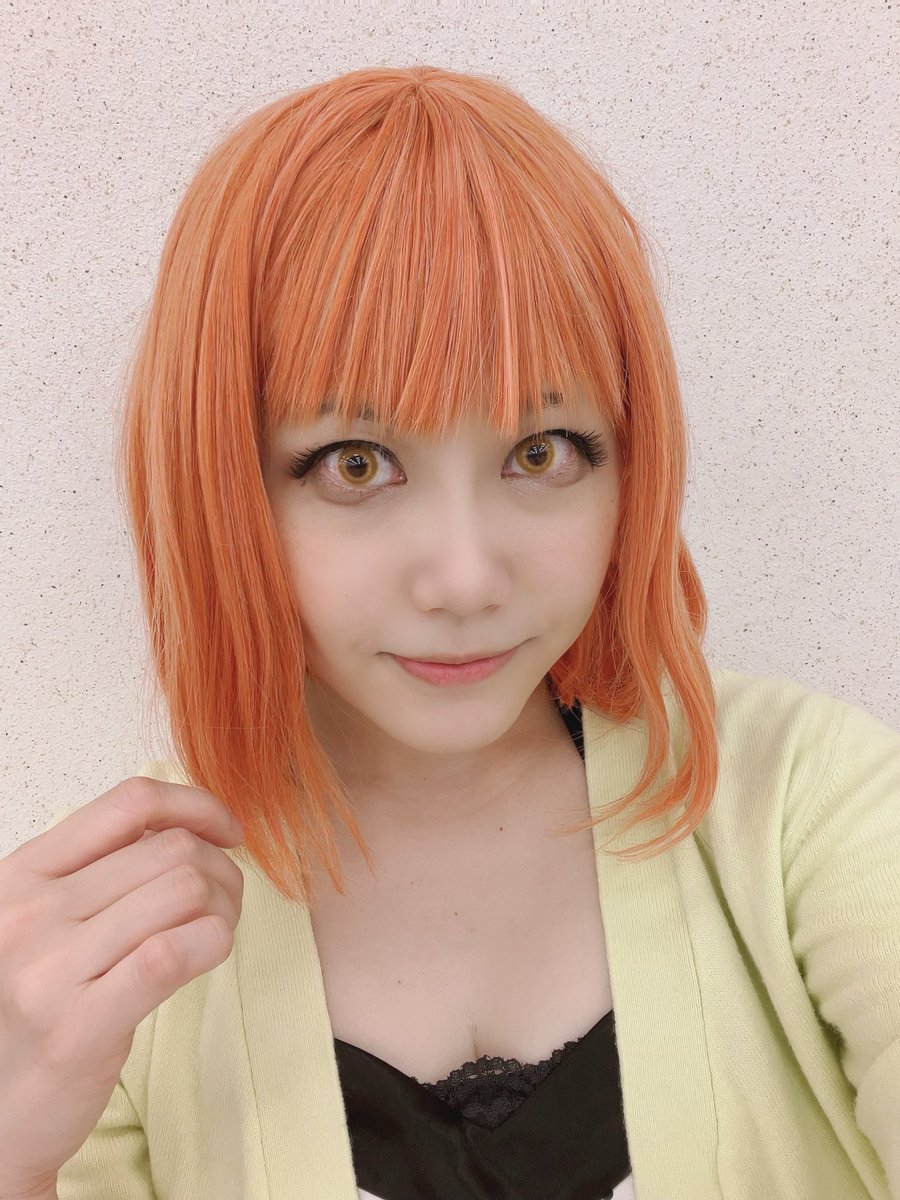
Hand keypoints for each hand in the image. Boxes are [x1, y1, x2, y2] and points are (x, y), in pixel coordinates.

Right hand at [0, 776, 244, 1194]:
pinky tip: (209, 955)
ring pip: (185, 890)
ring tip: (217, 931)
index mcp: (23, 873)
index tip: (226, 833)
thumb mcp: (41, 922)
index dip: (197, 806)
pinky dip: (213, 942)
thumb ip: (96, 871)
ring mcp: (52, 969)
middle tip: (224, 902)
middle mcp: (32, 912)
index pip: (130, 802)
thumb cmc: (29, 1011)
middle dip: (221, 868)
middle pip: (171, 849)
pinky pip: (173, 953)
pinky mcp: (81, 1027)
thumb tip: (185, 824)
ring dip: (224, 906)